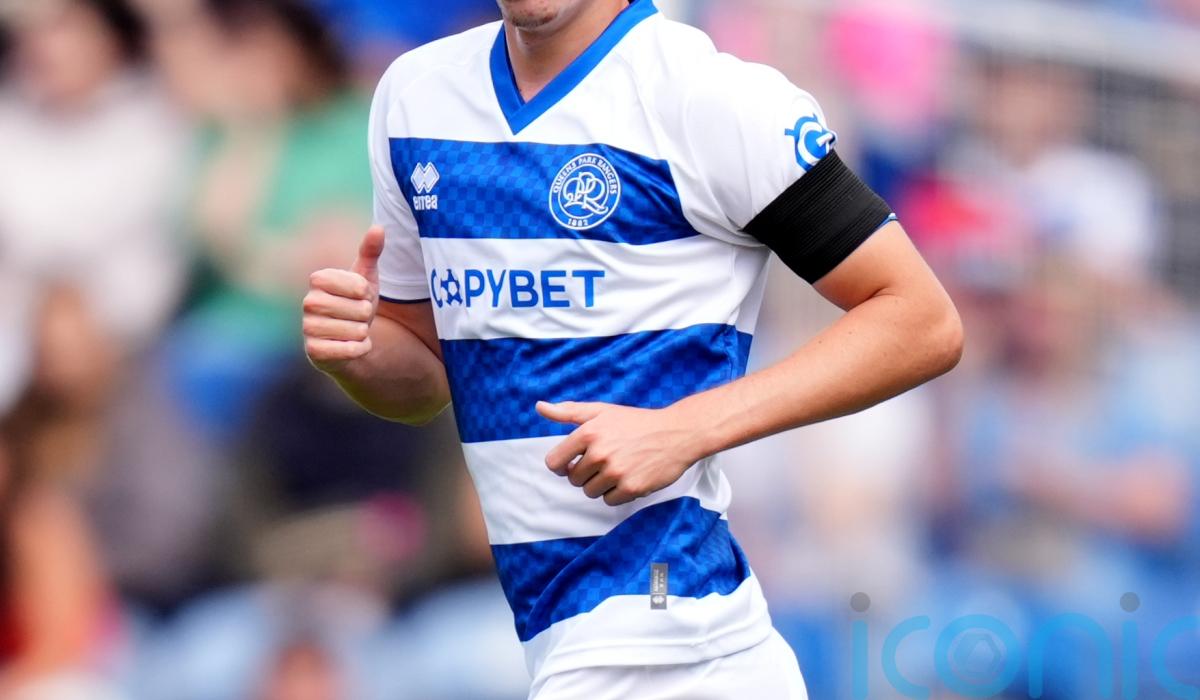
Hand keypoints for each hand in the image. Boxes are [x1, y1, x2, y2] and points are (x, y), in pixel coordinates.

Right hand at [303, 226, 383, 372]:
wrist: (349, 339)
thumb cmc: (356, 304)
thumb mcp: (367, 278)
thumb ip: (370, 252)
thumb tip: (378, 227)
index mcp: (318, 280)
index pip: (357, 285)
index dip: (365, 292)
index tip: (359, 295)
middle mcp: (308, 303)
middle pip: (359, 310)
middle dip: (366, 315)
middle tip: (357, 316)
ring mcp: (308, 328)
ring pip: (357, 331)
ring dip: (363, 333)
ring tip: (353, 330)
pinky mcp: (314, 352)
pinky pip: (350, 350)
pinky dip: (360, 349)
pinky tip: (352, 347)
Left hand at [537, 401, 704, 505]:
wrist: (676, 433)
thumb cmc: (636, 422)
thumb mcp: (602, 411)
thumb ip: (568, 411)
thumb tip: (539, 407)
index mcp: (589, 432)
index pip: (554, 462)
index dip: (562, 465)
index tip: (574, 462)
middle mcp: (600, 453)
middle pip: (574, 479)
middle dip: (586, 474)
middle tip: (605, 461)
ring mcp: (616, 472)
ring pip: (590, 492)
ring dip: (601, 484)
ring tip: (619, 468)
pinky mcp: (632, 488)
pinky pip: (609, 500)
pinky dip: (617, 493)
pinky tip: (629, 477)